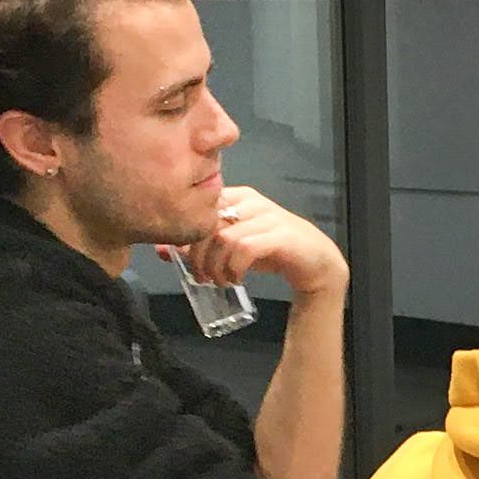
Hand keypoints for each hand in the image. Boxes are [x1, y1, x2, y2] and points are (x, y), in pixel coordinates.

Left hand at [168, 186, 346, 300]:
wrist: (316, 263)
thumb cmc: (272, 253)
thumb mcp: (232, 248)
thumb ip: (201, 245)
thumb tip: (162, 249)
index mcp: (238, 198)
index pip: (199, 208)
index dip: (184, 235)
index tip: (181, 259)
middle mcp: (252, 202)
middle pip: (207, 222)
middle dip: (197, 255)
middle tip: (201, 277)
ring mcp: (267, 217)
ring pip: (223, 237)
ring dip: (216, 266)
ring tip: (221, 281)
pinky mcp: (280, 235)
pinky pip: (244, 248)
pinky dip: (234, 268)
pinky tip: (236, 279)